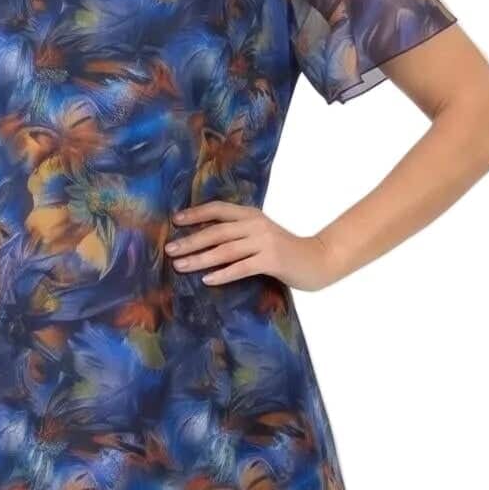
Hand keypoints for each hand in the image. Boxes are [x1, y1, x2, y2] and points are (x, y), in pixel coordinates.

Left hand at [165, 199, 342, 291]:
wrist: (318, 260)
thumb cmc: (285, 251)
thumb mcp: (261, 235)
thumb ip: (239, 234)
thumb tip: (204, 241)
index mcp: (252, 215)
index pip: (219, 209)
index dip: (196, 214)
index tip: (175, 221)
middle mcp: (256, 225)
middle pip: (217, 231)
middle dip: (190, 240)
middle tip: (169, 250)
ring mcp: (265, 242)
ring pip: (225, 250)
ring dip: (200, 258)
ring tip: (180, 266)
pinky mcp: (272, 260)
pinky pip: (241, 267)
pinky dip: (223, 274)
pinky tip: (207, 280)